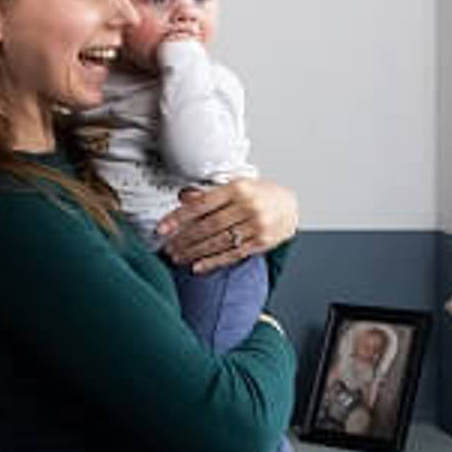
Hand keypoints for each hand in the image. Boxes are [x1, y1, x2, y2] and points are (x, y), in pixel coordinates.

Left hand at [154, 177, 298, 273]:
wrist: (290, 206)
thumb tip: (183, 197)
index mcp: (237, 188)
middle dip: (184, 238)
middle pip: (208, 226)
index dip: (179, 217)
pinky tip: (198, 266)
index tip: (162, 228)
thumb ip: (209, 193)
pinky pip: (233, 254)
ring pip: (218, 242)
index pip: (201, 205)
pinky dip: (213, 262)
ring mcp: (256, 225)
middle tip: (168, 247)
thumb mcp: (235, 186)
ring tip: (177, 256)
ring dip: (194, 252)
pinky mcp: (262, 242)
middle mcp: (248, 206)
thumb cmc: (258, 194)